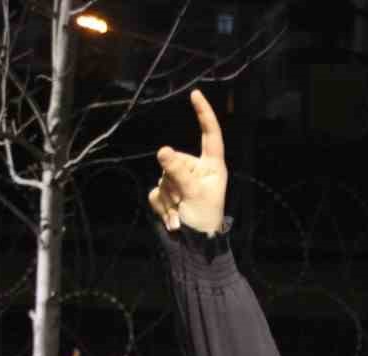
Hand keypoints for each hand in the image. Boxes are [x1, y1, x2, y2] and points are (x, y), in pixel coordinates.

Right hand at [149, 90, 226, 234]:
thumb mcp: (193, 194)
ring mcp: (180, 181)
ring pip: (163, 178)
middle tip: (184, 203)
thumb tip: (162, 150)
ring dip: (169, 199)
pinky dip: (161, 206)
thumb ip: (178, 172)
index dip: (204, 114)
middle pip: (175, 160)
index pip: (210, 135)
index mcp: (212, 166)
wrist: (193, 249)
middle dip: (175, 182)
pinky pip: (155, 192)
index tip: (196, 94)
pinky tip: (172, 219)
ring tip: (181, 215)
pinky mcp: (167, 193)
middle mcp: (196, 170)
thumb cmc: (203, 220)